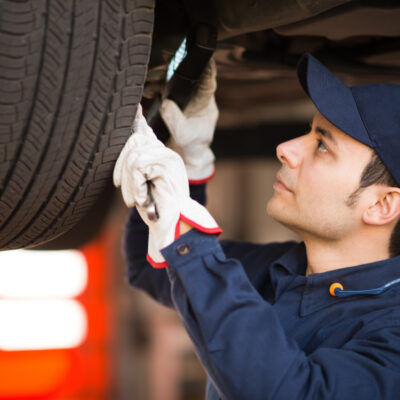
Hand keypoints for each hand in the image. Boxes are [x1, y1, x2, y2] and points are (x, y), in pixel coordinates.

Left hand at [113, 106, 220, 266]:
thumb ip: (136, 164)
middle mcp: (166, 153)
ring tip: (137, 199)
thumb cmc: (156, 206)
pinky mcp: (168, 166)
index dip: (137, 120)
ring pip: (133, 157)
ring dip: (129, 183)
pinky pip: (138, 167)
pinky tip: (143, 198)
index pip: (146, 132)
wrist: (171, 225)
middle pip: (133, 142)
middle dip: (121, 167)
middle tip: (122, 191)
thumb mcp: (142, 182)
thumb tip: (128, 147)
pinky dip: (136, 186)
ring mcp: (169, 158)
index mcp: (161, 156)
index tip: (133, 108)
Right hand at [160, 59, 218, 183]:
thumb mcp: (183, 135)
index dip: (202, 65)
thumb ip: (176, 120)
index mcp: (205, 102)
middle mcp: (196, 96)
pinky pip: (165, 88)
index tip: (193, 55)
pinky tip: (148, 90)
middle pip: (187, 75)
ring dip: (160, 78)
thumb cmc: (190, 146)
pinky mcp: (174, 101)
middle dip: (171, 69)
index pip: (207, 79)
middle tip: (156, 72)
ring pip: (174, 80)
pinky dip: (156, 86)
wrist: (185, 156)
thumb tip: (166, 103)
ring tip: (148, 84)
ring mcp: (185, 98)